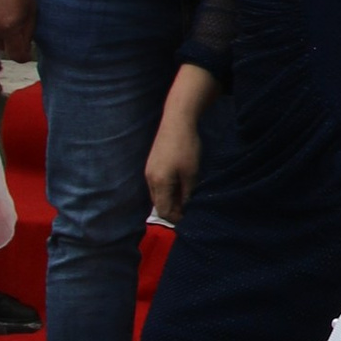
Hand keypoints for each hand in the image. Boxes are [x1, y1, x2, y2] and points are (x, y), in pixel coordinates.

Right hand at [0, 0, 35, 56]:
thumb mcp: (31, 10)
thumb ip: (28, 31)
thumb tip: (26, 46)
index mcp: (9, 27)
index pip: (16, 55)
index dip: (23, 55)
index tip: (27, 52)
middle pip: (3, 47)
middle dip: (10, 41)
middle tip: (15, 27)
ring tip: (2, 13)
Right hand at [145, 101, 206, 221]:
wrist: (176, 122)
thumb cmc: (186, 147)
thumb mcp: (191, 173)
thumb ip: (187, 193)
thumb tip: (185, 208)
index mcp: (159, 184)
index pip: (164, 211)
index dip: (176, 218)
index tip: (189, 218)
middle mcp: (150, 180)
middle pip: (158, 205)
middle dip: (173, 210)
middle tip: (189, 210)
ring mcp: (149, 171)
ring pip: (157, 195)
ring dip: (170, 200)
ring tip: (186, 198)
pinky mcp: (152, 164)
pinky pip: (157, 185)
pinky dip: (167, 190)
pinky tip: (179, 185)